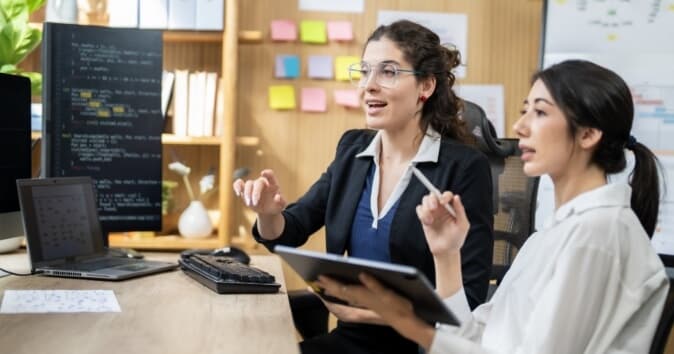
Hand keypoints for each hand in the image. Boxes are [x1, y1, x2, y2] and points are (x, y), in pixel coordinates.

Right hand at [232, 169, 285, 215]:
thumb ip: (282, 201)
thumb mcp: (281, 206)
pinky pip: (238, 184)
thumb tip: (277, 197)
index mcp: (273, 184)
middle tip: (256, 203)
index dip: (267, 173)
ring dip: (247, 194)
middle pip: (258, 182)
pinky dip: (237, 186)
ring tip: (249, 204)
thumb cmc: (276, 206)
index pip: (270, 175)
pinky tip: (238, 193)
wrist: (267, 211)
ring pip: (248, 184)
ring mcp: (253, 186)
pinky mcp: (244, 190)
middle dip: (256, 192)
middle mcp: (262, 183)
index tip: (263, 173)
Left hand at [316, 275, 434, 348]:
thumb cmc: (397, 305)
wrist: (405, 321)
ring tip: (323, 286)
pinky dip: (341, 296)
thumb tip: (362, 273)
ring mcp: (363, 303)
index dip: (330, 282)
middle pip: (339, 292)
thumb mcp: (388, 294)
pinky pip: (349, 300)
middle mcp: (360, 300)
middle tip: (314, 281)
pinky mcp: (367, 305)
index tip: (319, 276)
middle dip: (327, 287)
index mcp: (363, 296)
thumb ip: (374, 284)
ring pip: (343, 297)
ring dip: (332, 291)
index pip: (342, 288)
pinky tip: (341, 294)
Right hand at [415, 192, 469, 255]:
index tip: (443, 202)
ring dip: (426, 208)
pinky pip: (419, 209)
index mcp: (451, 207)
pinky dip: (421, 214)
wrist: (446, 251)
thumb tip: (456, 197)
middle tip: (433, 209)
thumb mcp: (462, 225)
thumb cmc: (456, 238)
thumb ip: (460, 211)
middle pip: (433, 194)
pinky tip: (427, 223)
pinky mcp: (424, 218)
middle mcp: (441, 208)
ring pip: (425, 201)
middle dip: (432, 200)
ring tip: (430, 220)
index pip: (447, 195)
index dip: (444, 196)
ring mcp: (432, 212)